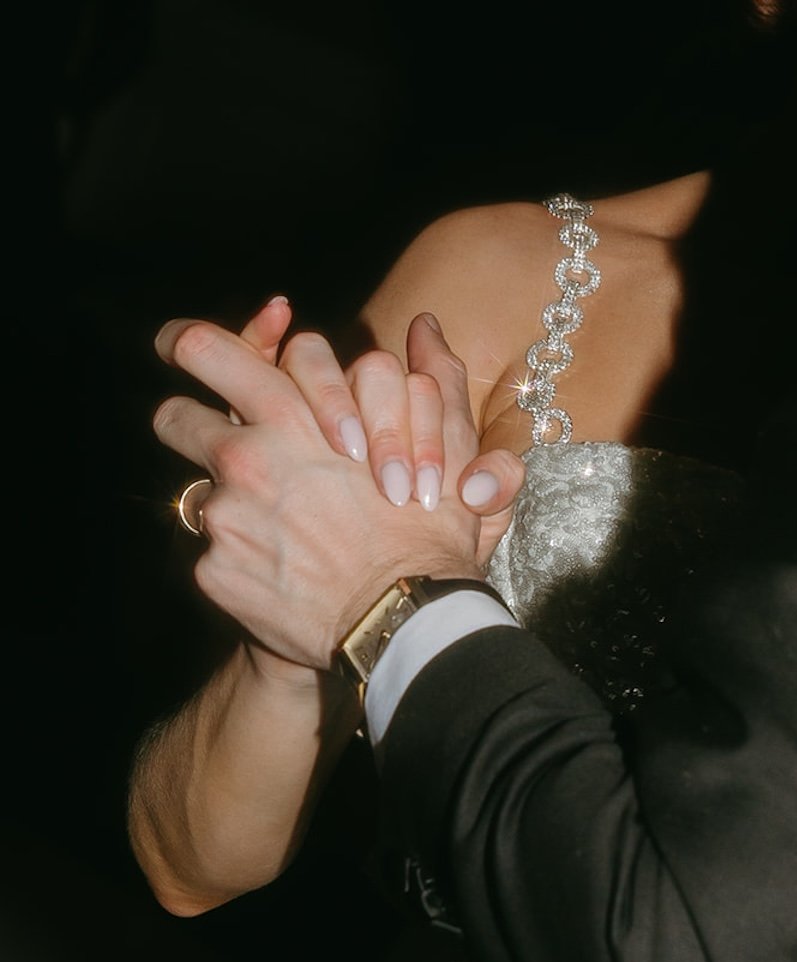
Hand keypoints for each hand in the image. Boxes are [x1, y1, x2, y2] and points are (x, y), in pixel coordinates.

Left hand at [154, 316, 514, 671]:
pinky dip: (246, 566)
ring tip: (272, 529)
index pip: (203, 350)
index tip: (173, 347)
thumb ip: (430, 378)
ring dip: (228, 504)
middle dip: (185, 423)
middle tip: (205, 440)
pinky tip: (286, 580)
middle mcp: (242, 458)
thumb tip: (425, 327)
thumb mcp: (445, 444)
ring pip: (197, 493)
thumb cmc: (428, 533)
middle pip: (174, 418)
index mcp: (287, 413)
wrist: (407, 622)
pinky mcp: (216, 572)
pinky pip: (216, 558)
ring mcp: (224, 518)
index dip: (183, 344)